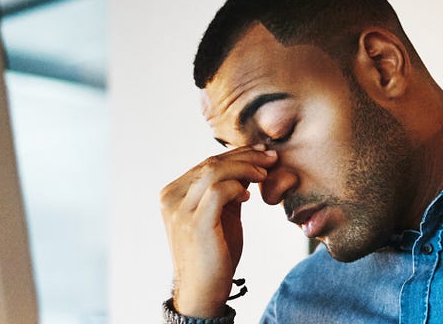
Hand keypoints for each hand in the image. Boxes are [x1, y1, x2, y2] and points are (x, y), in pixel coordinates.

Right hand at [160, 144, 277, 316]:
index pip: (207, 163)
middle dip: (246, 156)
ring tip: (265, 174)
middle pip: (211, 163)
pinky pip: (218, 191)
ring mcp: (179, 211)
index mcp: (173, 193)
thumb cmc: (214, 252)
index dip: (237, 154)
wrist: (203, 289)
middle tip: (271, 158)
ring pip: (214, 172)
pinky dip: (236, 188)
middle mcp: (171, 198)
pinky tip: (248, 196)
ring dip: (245, 168)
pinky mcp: (194, 223)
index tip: (262, 152)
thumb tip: (249, 163)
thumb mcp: (222, 213)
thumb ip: (230, 189)